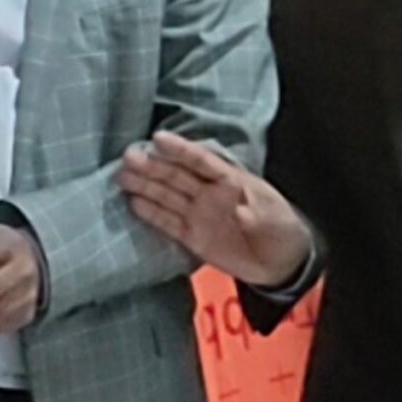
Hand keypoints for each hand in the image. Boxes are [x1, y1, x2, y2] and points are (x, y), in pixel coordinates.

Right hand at [118, 131, 312, 286]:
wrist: (280, 263)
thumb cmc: (281, 230)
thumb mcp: (274, 220)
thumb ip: (254, 214)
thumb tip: (238, 209)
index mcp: (229, 180)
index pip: (201, 161)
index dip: (180, 150)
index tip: (158, 139)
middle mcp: (208, 192)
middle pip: (177, 176)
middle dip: (153, 165)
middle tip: (128, 157)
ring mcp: (198, 213)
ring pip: (167, 195)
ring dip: (145, 185)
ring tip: (121, 176)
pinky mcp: (192, 235)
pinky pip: (168, 222)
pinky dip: (150, 213)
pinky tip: (133, 202)